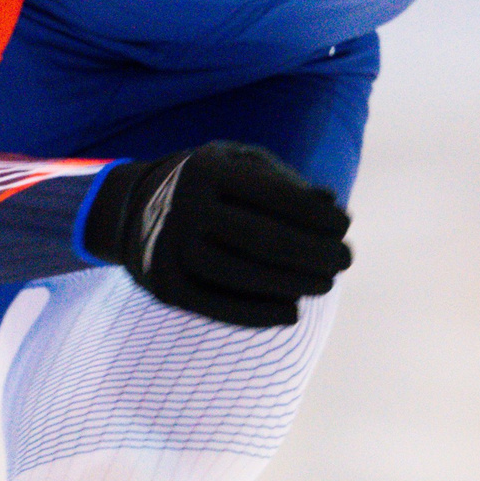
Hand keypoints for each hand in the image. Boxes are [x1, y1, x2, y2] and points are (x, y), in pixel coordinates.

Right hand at [80, 141, 349, 327]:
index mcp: (206, 168)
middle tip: (345, 261)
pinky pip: (216, 307)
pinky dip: (257, 314)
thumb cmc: (210, 185)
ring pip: (240, 275)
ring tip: (324, 285)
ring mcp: (169, 247)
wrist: (134, 210)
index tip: (345, 226)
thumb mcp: (241, 166)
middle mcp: (183, 206)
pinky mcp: (163, 286)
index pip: (274, 195)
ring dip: (292, 285)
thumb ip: (285, 182)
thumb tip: (331, 205)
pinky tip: (291, 312)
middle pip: (261, 239)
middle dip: (313, 253)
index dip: (317, 215)